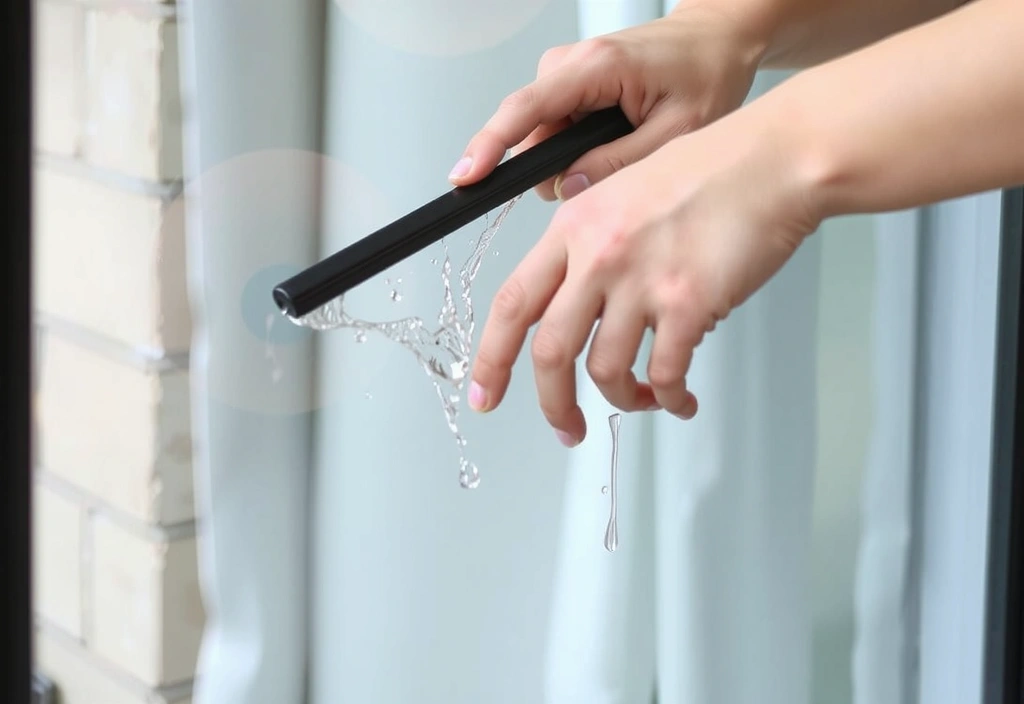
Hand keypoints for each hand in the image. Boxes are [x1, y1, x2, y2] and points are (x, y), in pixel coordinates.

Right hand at [449, 4, 766, 199]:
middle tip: (613, 167)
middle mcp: (570, 64)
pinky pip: (555, 128)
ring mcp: (566, 72)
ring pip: (543, 137)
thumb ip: (618, 163)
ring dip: (574, 156)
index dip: (490, 145)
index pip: (526, 110)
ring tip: (627, 144)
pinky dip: (578, 145)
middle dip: (559, 166)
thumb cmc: (705, 73)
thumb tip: (567, 187)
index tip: (466, 174)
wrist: (714, 40)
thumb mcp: (676, 131)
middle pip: (532, 134)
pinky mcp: (570, 82)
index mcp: (595, 67)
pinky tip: (616, 138)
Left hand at [466, 101, 823, 445]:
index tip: (485, 395)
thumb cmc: (709, 173)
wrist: (772, 161)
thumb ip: (589, 245)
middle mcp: (599, 256)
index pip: (512, 304)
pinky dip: (670, 398)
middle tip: (566, 429)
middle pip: (550, 352)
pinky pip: (666, 373)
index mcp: (574, 228)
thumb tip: (576, 304)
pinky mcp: (688, 303)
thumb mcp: (622, 192)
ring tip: (641, 401)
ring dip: (621, 400)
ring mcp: (642, 281)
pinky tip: (680, 400)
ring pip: (606, 370)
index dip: (491, 359)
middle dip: (553, 404)